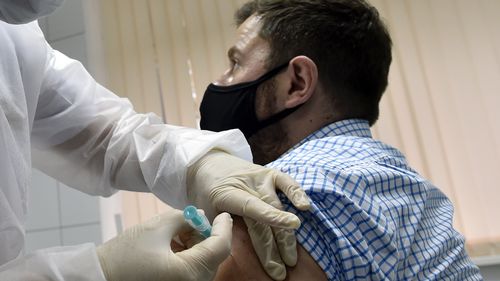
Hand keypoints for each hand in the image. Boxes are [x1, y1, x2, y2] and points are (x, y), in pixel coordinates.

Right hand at [96, 210, 232, 280]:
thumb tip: (199, 215)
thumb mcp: (156, 228)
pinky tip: (172, 245)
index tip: (223, 214)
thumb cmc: (124, 256)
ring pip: (203, 264)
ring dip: (196, 245)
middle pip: (212, 256)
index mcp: (189, 273)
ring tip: (176, 232)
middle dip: (205, 235)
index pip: (220, 247)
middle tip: (191, 220)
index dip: (224, 227)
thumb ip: (183, 218)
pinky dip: (188, 257)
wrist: (99, 279)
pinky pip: (191, 272)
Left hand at [187, 150, 310, 279]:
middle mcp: (247, 184)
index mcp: (228, 193)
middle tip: (281, 269)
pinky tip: (306, 206)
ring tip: (291, 256)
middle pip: (266, 214)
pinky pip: (286, 182)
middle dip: (275, 245)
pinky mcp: (268, 173)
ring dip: (286, 233)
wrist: (207, 162)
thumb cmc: (204, 192)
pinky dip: (297, 192)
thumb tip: (225, 250)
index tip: (290, 226)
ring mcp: (259, 177)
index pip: (252, 205)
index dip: (271, 216)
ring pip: (277, 204)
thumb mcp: (203, 210)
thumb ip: (217, 227)